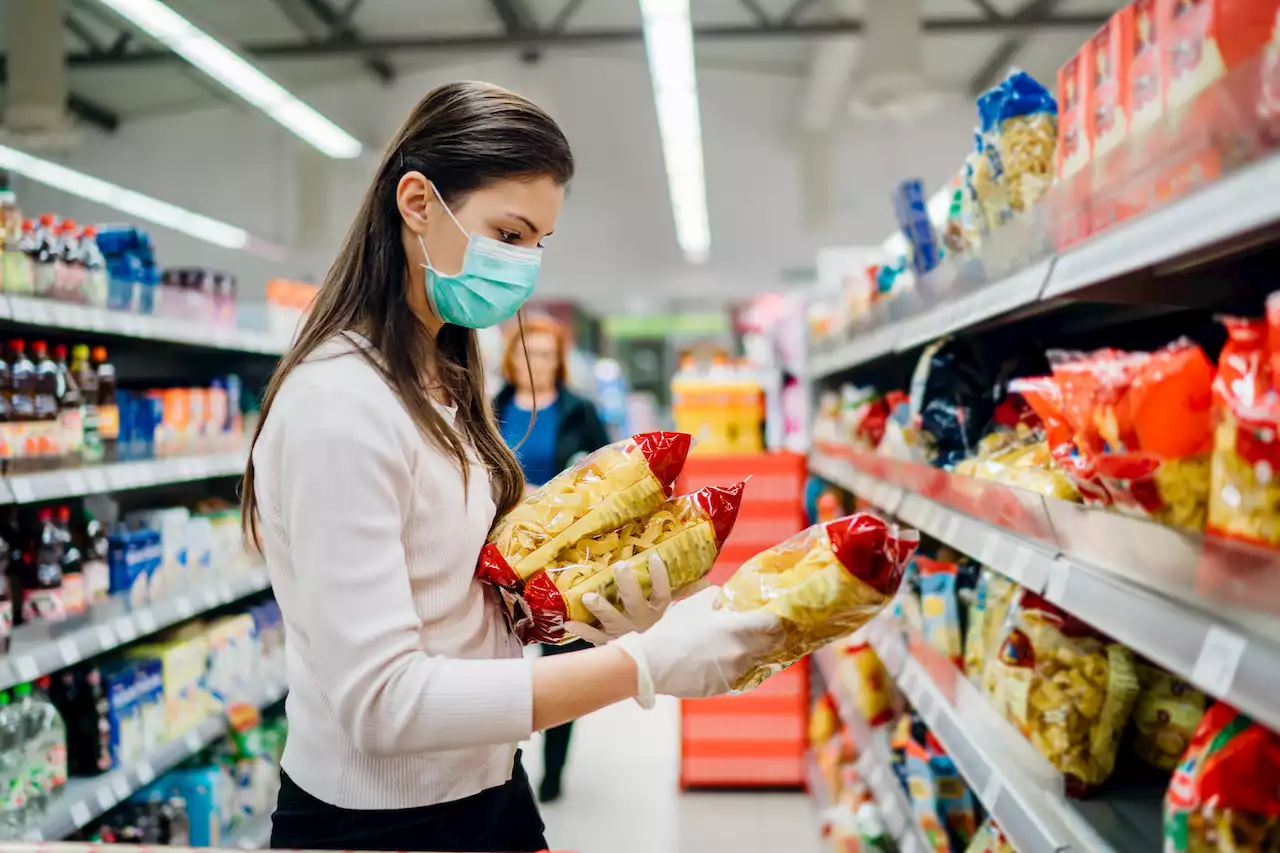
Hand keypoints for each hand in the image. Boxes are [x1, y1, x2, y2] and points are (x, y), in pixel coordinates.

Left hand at [566, 553, 705, 645]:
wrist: (652, 669)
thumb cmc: (663, 633)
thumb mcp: (680, 616)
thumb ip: (691, 597)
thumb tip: (708, 581)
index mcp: (659, 614)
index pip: (662, 594)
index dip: (659, 578)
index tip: (654, 558)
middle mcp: (641, 622)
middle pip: (634, 602)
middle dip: (627, 584)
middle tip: (619, 566)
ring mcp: (623, 632)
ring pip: (611, 619)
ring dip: (600, 607)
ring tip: (587, 596)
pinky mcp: (609, 642)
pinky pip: (594, 637)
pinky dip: (581, 630)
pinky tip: (567, 622)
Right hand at [612, 587, 780, 706]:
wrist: (654, 664)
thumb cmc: (673, 631)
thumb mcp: (695, 604)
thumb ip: (717, 597)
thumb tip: (729, 599)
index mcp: (736, 627)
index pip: (771, 623)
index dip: (775, 620)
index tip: (773, 618)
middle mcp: (741, 651)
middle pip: (771, 645)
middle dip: (772, 637)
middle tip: (766, 633)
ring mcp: (735, 671)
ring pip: (757, 661)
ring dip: (755, 653)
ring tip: (741, 647)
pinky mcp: (727, 687)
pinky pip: (743, 676)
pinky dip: (739, 668)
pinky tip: (726, 662)